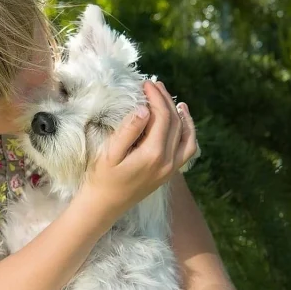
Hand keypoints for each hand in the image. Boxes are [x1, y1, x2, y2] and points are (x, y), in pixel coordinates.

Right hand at [83, 80, 196, 216]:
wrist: (104, 206)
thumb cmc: (101, 178)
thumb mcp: (109, 153)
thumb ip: (128, 130)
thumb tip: (144, 109)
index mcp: (153, 154)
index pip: (162, 116)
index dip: (156, 97)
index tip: (145, 83)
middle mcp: (168, 161)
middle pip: (175, 122)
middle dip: (165, 100)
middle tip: (153, 84)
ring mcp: (172, 168)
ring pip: (186, 134)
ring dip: (179, 113)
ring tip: (168, 96)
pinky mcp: (170, 172)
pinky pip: (188, 148)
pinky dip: (188, 131)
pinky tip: (182, 118)